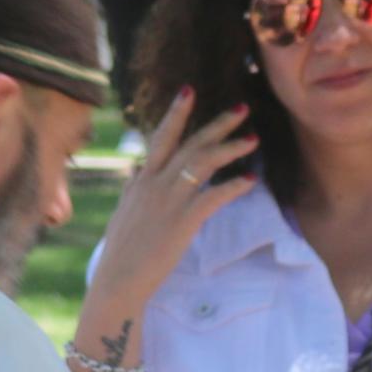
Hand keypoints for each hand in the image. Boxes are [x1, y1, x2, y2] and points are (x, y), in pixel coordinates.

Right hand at [83, 90, 257, 327]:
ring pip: (203, 163)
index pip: (161, 137)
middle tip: (242, 107)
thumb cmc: (122, 252)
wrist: (119, 280)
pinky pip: (213, 196)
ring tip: (253, 139)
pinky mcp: (183, 220)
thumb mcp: (124, 212)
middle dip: (217, 124)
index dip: (176, 113)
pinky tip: (250, 181)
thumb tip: (136, 170)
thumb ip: (132, 189)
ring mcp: (169, 200)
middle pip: (190, 143)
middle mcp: (155, 183)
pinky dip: (233, 186)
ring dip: (230, 148)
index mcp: (142, 180)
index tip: (189, 90)